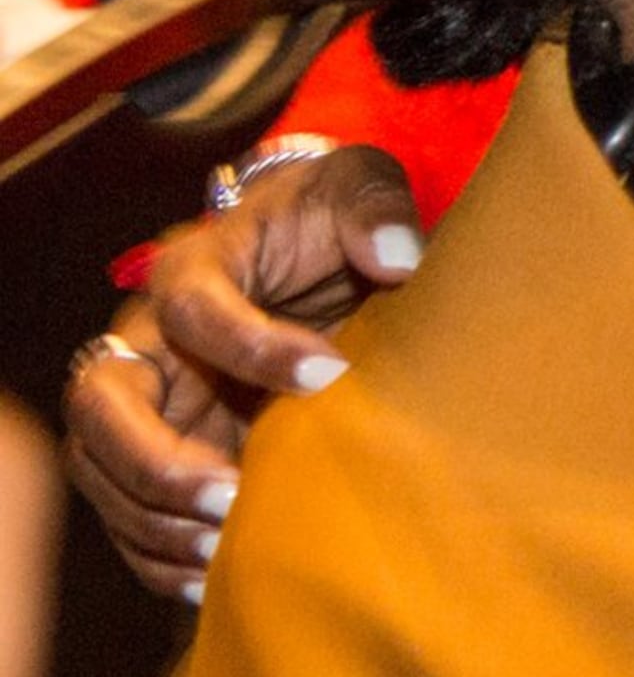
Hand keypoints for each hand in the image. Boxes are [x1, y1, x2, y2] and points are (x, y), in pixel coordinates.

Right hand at [61, 147, 420, 600]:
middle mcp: (151, 339)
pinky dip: (159, 550)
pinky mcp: (165, 451)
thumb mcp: (358, 188)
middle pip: (102, 403)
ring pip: (104, 469)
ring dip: (154, 517)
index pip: (193, 308)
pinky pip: (131, 511)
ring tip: (221, 547)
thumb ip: (376, 210)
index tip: (330, 372)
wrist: (317, 254)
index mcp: (193, 266)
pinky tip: (212, 575)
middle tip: (229, 495)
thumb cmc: (332, 218)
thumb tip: (399, 257)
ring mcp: (151, 402)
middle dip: (154, 458)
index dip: (251, 343)